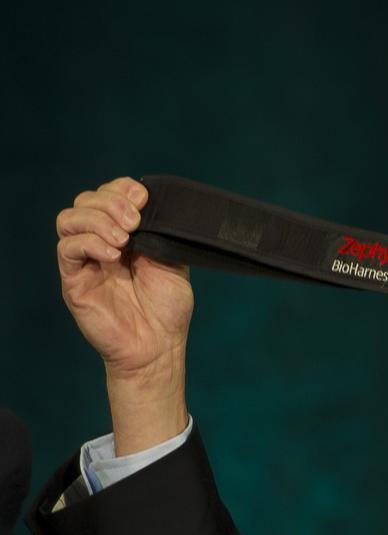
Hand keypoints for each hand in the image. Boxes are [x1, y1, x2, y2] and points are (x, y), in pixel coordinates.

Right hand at [56, 177, 192, 451]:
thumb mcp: (173, 262)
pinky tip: (112, 255)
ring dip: (98, 220)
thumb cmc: (167, 308)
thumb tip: (146, 207)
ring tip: (124, 241)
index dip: (122, 189)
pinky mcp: (74, 280)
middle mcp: (101, 243)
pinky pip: (67, 249)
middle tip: (135, 222)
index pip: (108, 194)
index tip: (143, 199)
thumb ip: (158, 234)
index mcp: (125, 234)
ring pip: (69, 219)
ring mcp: (85, 261)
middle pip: (86, 201)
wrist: (159, 345)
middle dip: (112, 202)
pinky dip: (89, 243)